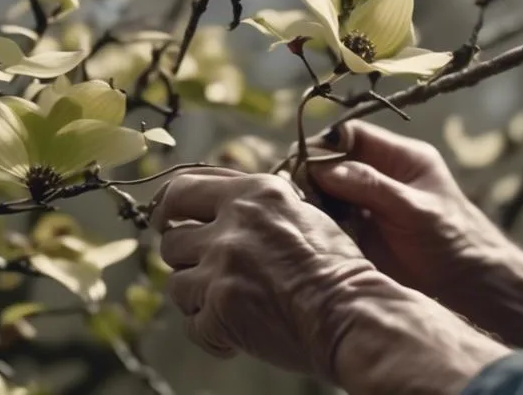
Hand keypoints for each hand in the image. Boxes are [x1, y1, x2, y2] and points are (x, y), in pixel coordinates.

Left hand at [151, 166, 508, 393]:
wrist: (353, 312)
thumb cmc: (338, 268)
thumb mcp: (302, 213)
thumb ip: (259, 206)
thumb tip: (224, 206)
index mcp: (253, 193)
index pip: (182, 188)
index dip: (169, 208)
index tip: (169, 221)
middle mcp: (232, 224)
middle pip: (171, 239)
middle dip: (185, 259)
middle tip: (205, 274)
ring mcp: (222, 267)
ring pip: (175, 284)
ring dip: (197, 298)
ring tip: (229, 307)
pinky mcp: (219, 308)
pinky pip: (192, 325)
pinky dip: (210, 333)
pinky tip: (236, 334)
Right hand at [302, 120, 522, 315]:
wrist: (473, 287)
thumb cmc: (455, 242)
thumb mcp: (415, 209)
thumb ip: (372, 186)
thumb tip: (326, 169)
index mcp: (401, 158)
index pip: (352, 136)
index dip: (324, 144)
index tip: (299, 160)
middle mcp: (382, 177)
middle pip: (335, 163)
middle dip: (312, 172)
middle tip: (291, 188)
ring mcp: (370, 206)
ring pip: (328, 192)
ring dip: (311, 199)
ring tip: (295, 210)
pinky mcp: (362, 234)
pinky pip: (331, 221)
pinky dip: (317, 223)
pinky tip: (305, 229)